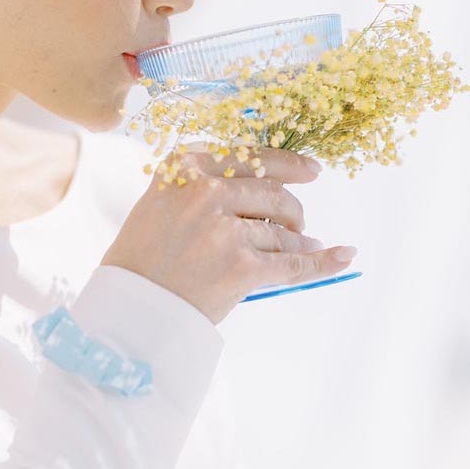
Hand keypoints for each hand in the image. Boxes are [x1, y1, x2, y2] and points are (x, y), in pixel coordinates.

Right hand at [99, 144, 356, 324]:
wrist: (128, 312)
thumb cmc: (141, 260)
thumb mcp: (161, 202)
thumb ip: (203, 185)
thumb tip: (268, 186)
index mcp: (183, 166)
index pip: (248, 156)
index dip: (285, 163)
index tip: (310, 170)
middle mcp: (205, 190)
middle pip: (271, 192)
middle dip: (290, 210)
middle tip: (296, 222)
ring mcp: (225, 229)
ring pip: (281, 231)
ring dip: (296, 240)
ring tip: (300, 245)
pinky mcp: (242, 267)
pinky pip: (293, 263)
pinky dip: (321, 261)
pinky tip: (342, 255)